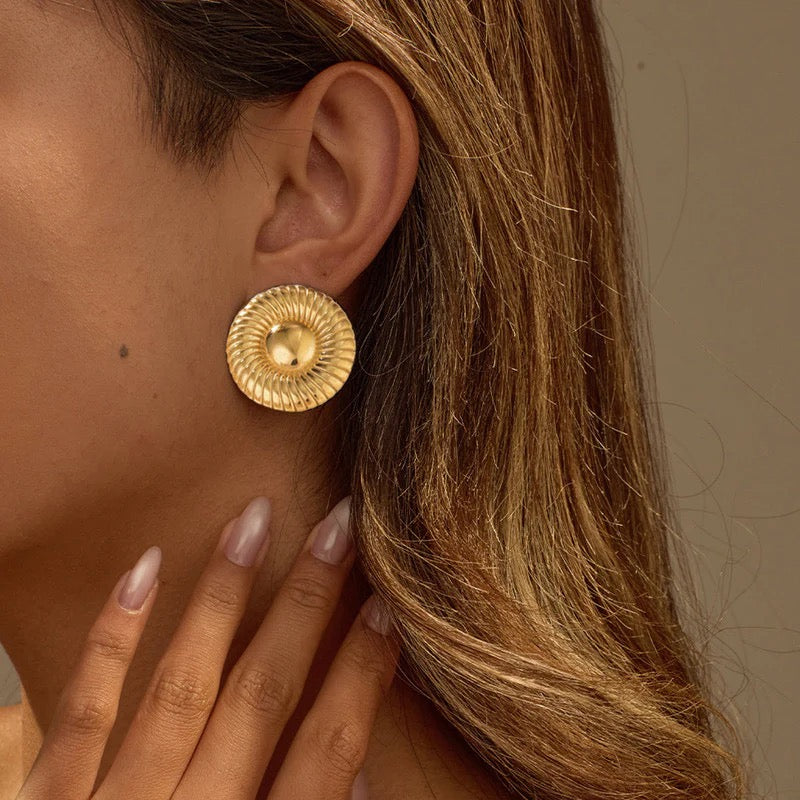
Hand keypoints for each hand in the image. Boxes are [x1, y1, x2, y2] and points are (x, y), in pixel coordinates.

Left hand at [16, 495, 397, 799]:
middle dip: (306, 604)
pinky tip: (143, 569)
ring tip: (252, 521)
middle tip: (337, 526)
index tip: (387, 609)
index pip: (326, 753)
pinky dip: (112, 640)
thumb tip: (361, 775)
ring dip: (223, 597)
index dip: (361, 676)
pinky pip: (80, 713)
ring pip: (182, 685)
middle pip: (262, 696)